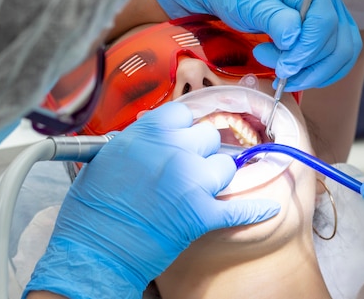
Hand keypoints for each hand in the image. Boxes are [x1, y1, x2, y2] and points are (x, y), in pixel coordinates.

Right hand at [24, 102, 279, 297]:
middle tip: (186, 168)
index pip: (185, 114)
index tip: (181, 139)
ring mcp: (191, 181)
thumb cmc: (94, 206)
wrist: (93, 249)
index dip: (183, 129)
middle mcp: (174, 149)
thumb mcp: (108, 155)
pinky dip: (255, 210)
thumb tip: (160, 132)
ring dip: (215, 177)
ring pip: (225, 165)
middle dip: (201, 151)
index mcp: (150, 131)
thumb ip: (140, 138)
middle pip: (210, 136)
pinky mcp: (202, 214)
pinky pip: (240, 208)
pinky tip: (270, 208)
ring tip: (198, 191)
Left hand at [151, 0, 361, 89]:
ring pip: (342, 51)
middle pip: (336, 40)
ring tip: (283, 74)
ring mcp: (328, 8)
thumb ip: (271, 17)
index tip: (284, 68)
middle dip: (305, 63)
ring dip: (316, 72)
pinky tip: (297, 73)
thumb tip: (294, 38)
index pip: (323, 20)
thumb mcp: (244, 0)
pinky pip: (337, 53)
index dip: (307, 50)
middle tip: (273, 66)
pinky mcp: (325, 25)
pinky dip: (321, 70)